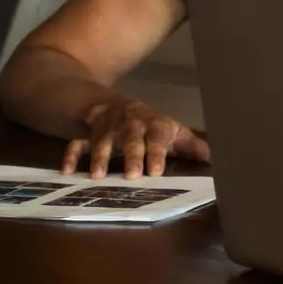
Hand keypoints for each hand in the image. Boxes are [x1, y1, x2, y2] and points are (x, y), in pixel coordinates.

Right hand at [62, 96, 209, 179]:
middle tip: (133, 176)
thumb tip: (214, 159)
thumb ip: (191, 147)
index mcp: (154, 126)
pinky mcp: (87, 136)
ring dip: (100, 158)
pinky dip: (70, 156)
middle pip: (131, 141)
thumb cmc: (151, 126)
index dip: (157, 154)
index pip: (157, 139)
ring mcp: (106, 131)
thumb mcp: (174, 133)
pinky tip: (68, 171)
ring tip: (98, 177)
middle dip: (133, 157)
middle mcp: (130, 127)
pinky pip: (76, 145)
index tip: (157, 172)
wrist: (115, 107)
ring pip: (102, 142)